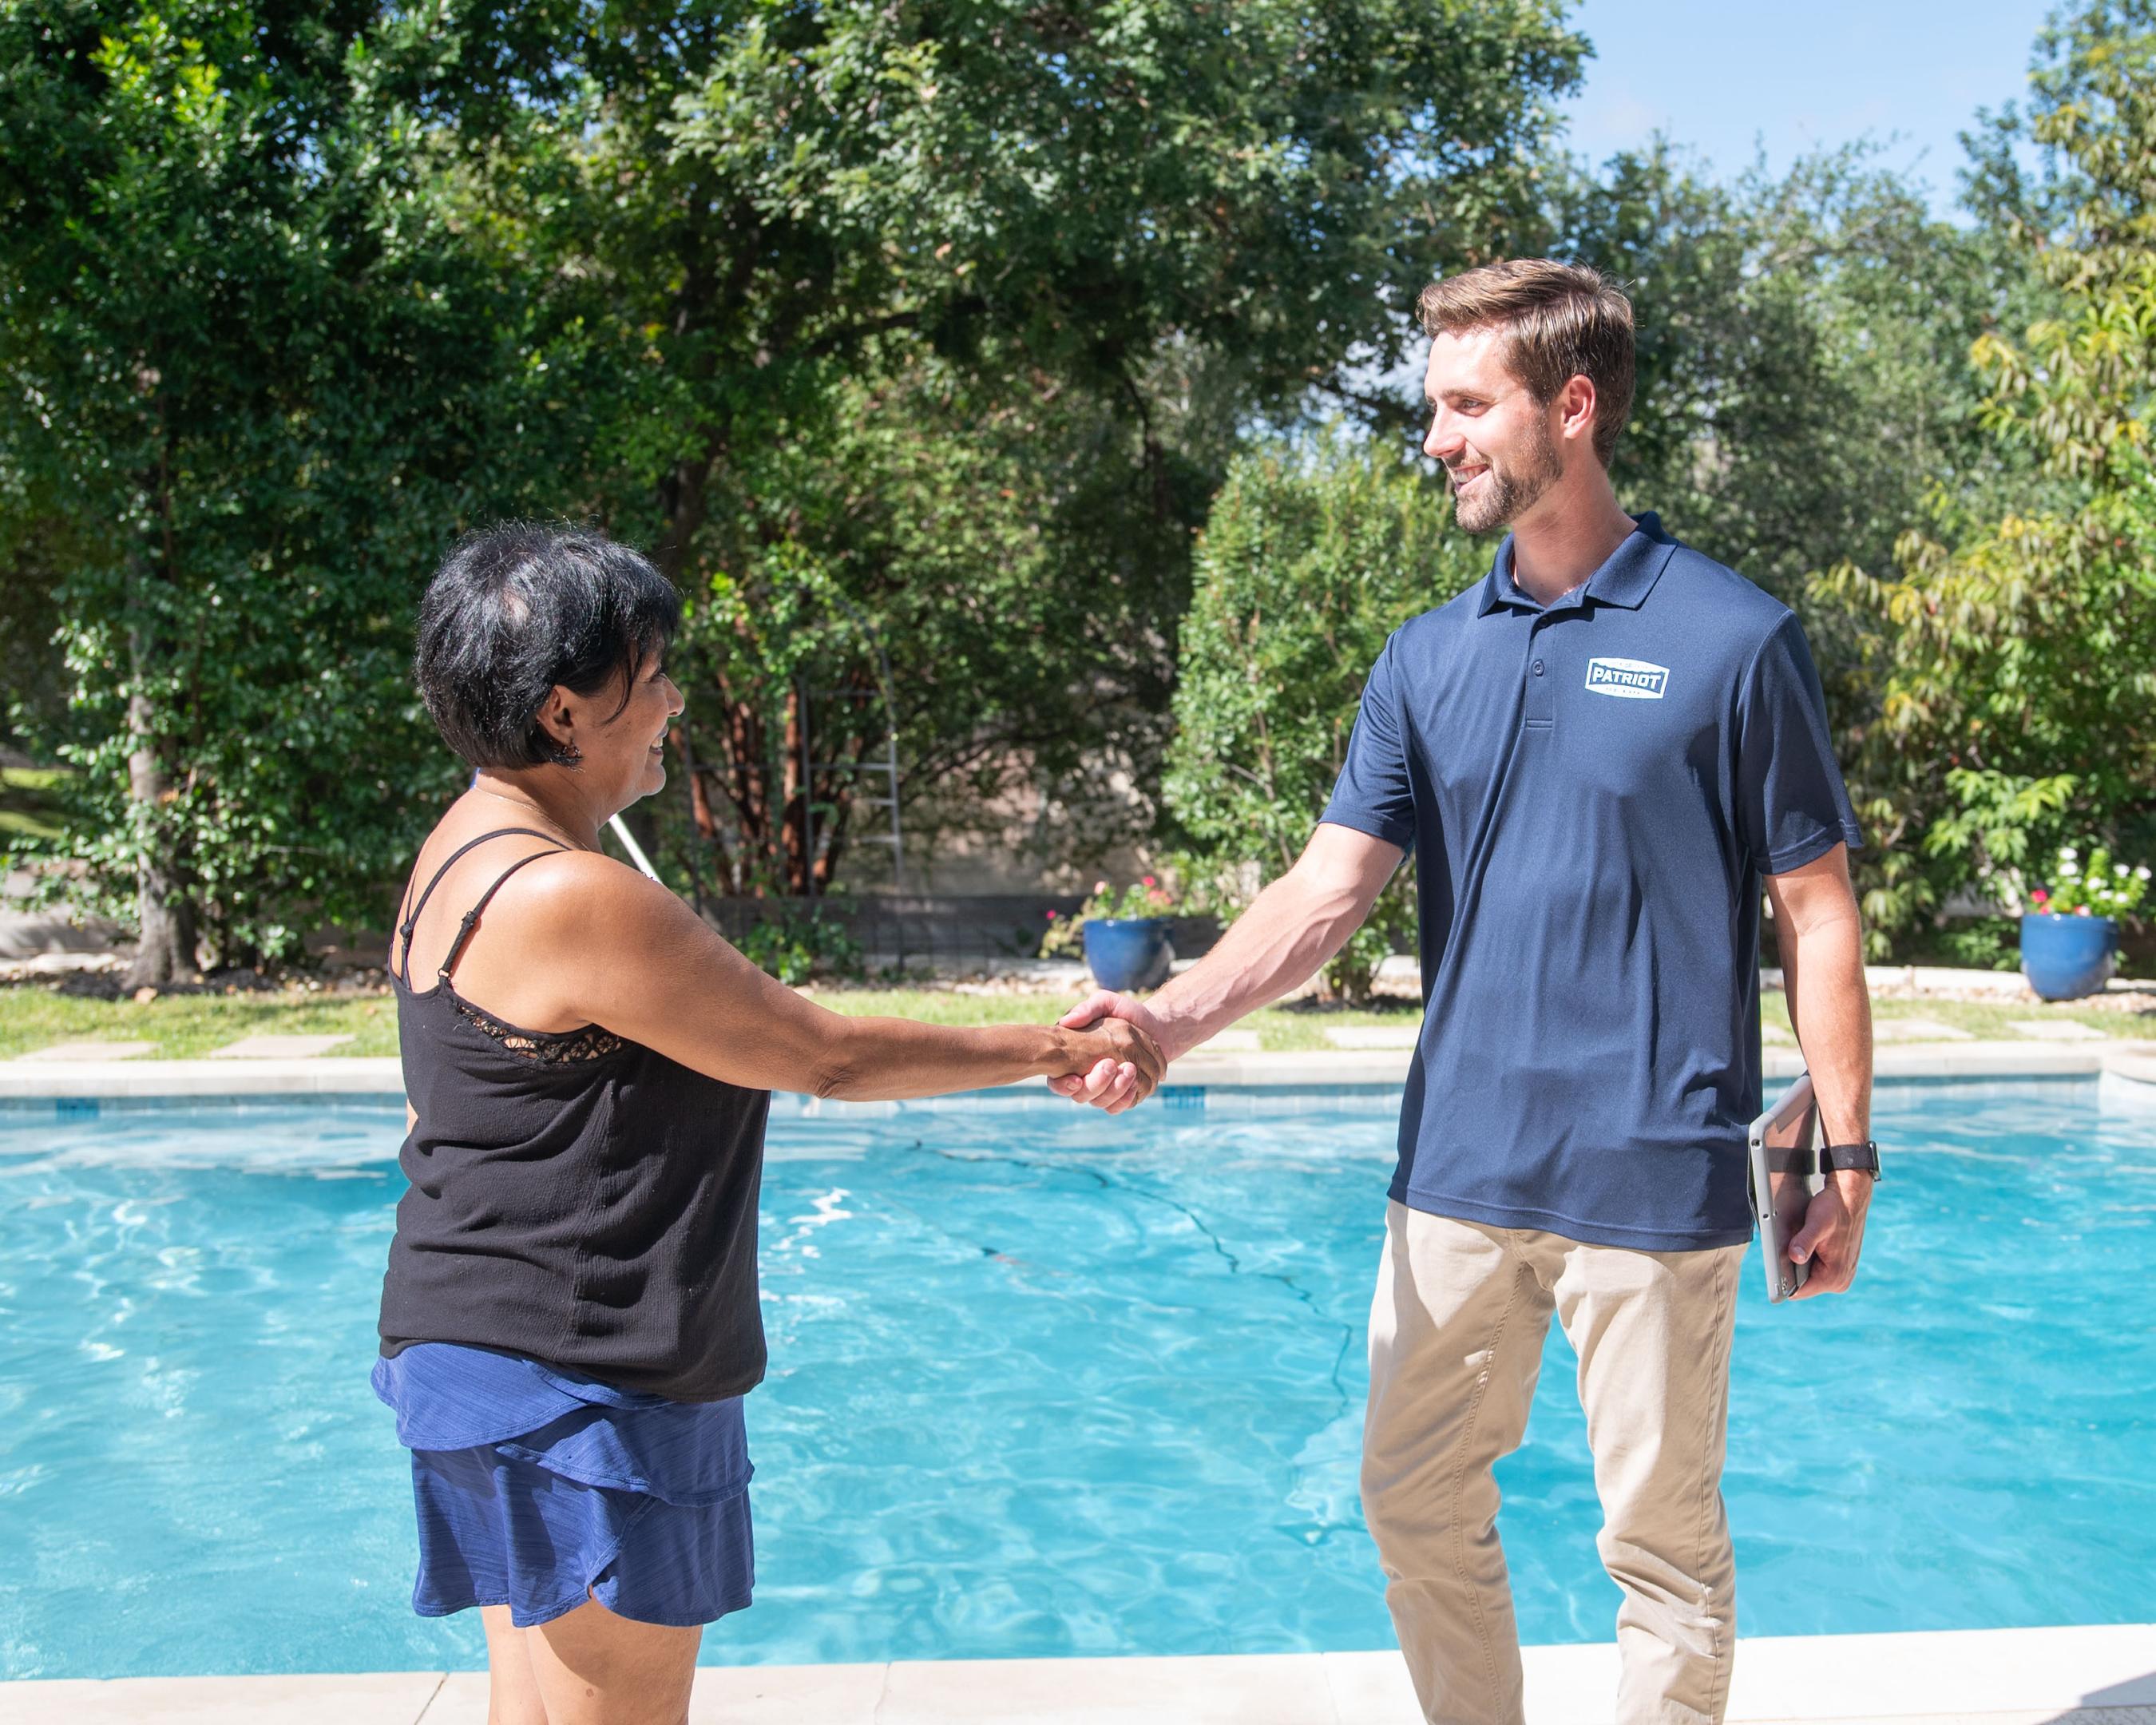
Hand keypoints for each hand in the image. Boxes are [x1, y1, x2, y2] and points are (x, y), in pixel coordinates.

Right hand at [1049, 990, 1173, 1113]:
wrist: (1156, 1027)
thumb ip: (1087, 1009)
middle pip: (1082, 1095)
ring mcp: (1103, 1089)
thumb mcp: (1106, 1003)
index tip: (1075, 1079)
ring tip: (1130, 1070)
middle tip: (1111, 1064)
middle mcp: (1084, 1077)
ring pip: (1101, 1102)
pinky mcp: (1121, 1095)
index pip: (1057, 1081)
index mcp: (1073, 1058)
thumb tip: (1067, 1021)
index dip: (1062, 1085)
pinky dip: (1127, 1098)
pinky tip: (1135, 1084)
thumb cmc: (1127, 1013)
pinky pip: (1119, 1106)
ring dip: (1115, 1089)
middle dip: (1097, 1083)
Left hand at [1787, 1170, 1871, 1298]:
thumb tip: (1795, 1257)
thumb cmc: (1833, 1209)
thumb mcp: (1816, 1224)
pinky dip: (1808, 1260)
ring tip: (1796, 1246)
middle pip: (1804, 1285)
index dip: (1783, 1282)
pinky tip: (1804, 1245)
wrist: (1850, 1198)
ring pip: (1809, 1278)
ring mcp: (1842, 1276)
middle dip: (1792, 1271)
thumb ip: (1804, 1242)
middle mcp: (1841, 1281)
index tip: (1773, 1270)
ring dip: (1800, 1264)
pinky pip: (1816, 1270)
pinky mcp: (1841, 1268)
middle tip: (1786, 1250)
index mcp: (1834, 1277)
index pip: (1799, 1292)